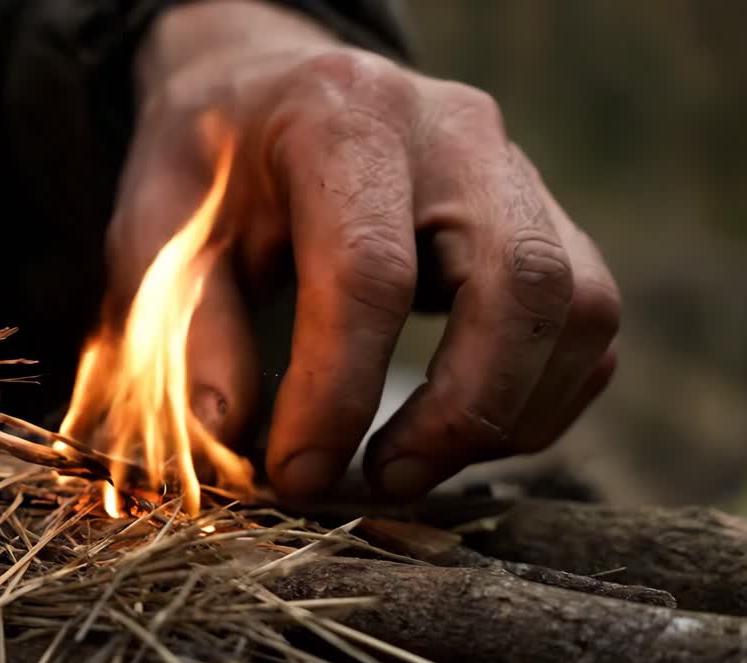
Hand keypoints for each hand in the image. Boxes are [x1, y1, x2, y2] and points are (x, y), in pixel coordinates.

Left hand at [113, 1, 620, 504]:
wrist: (266, 96)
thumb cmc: (209, 168)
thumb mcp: (158, 228)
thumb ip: (191, 325)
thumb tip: (228, 434)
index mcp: (343, 117)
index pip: (370, 271)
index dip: (338, 392)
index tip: (295, 473)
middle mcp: (453, 132)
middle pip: (519, 284)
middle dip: (458, 414)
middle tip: (381, 482)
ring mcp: (514, 169)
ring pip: (579, 307)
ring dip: (508, 415)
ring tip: (412, 465)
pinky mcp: (545, 215)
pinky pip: (588, 322)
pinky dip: (538, 397)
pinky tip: (458, 431)